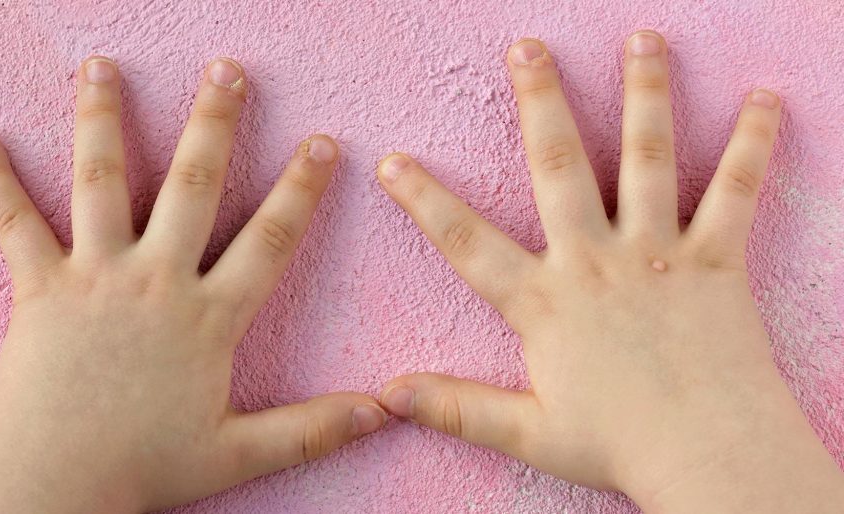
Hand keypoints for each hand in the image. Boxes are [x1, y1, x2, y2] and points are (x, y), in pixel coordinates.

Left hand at [0, 56, 385, 512]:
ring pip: (102, 181)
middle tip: (226, 69)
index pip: (270, 240)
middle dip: (214, 122)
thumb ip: (313, 429)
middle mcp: (155, 279)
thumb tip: (385, 411)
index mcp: (208, 316)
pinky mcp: (40, 285)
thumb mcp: (240, 453)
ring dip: (103, 119)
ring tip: (103, 67)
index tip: (321, 143)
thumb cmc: (143, 467)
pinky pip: (15, 223)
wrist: (53, 481)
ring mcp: (95, 276)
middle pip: (193, 184)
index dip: (301, 189)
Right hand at [375, 32, 843, 511]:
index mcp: (545, 301)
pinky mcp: (716, 259)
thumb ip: (456, 407)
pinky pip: (735, 191)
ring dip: (644, 95)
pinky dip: (752, 144)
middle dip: (540, 102)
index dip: (423, 200)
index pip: (466, 242)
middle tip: (528, 48)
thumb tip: (388, 395)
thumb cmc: (620, 446)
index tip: (391, 161)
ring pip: (646, 158)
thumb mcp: (528, 432)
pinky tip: (763, 99)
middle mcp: (595, 261)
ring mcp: (657, 253)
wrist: (711, 457)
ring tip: (642, 40)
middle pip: (557, 166)